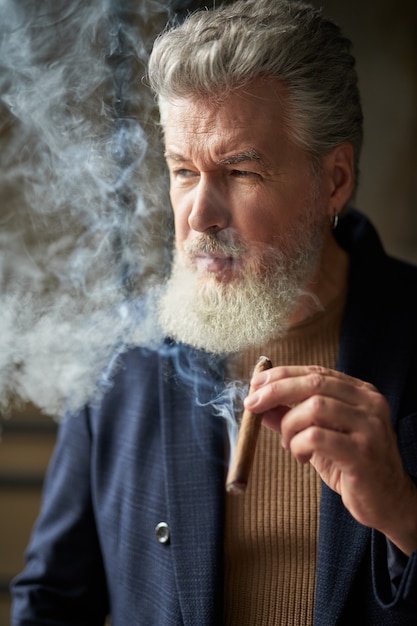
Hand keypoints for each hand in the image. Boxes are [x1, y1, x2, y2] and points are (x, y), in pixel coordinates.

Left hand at [244, 365, 416, 555]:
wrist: (388, 502)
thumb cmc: (352, 466)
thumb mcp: (319, 436)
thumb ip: (292, 417)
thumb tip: (258, 404)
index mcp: (360, 392)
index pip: (316, 372)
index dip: (282, 375)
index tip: (255, 384)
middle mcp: (369, 403)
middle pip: (314, 383)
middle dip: (276, 390)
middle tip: (252, 404)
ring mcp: (369, 427)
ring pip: (313, 407)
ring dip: (289, 425)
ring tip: (289, 444)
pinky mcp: (362, 452)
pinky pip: (316, 437)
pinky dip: (298, 445)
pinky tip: (301, 457)